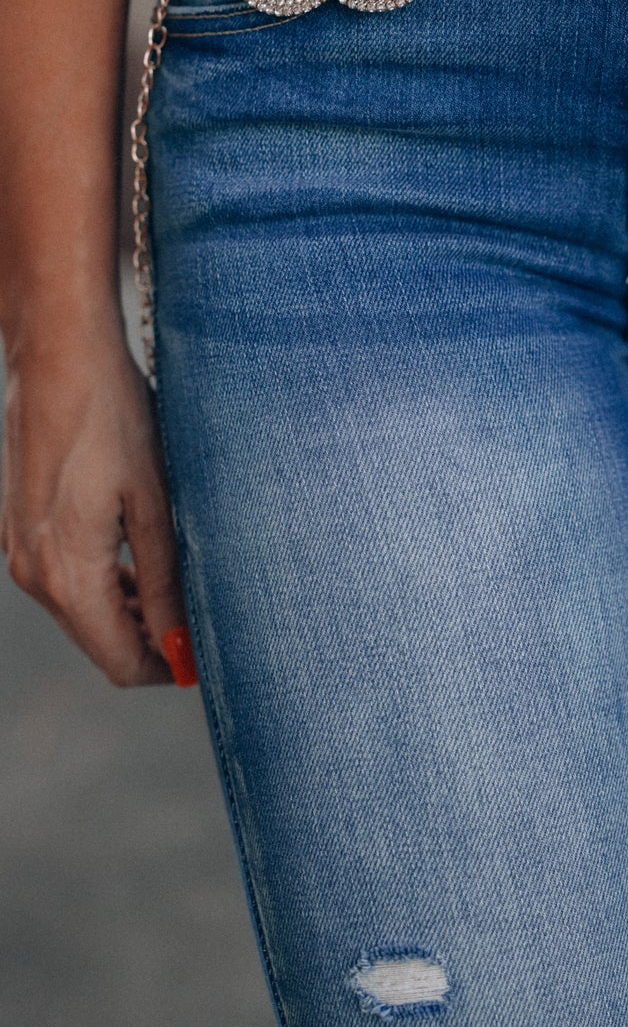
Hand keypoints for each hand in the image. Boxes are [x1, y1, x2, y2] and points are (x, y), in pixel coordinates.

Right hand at [1, 322, 192, 686]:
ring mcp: (21, 551)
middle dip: (150, 642)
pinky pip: (65, 579)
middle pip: (98, 642)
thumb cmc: (114, 418)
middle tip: (203, 623)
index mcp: (68, 575)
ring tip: (181, 591)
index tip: (207, 658)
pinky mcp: (21, 527)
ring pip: (81, 612)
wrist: (57, 357)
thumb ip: (164, 579)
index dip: (167, 669)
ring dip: (130, 613)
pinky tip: (142, 561)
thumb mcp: (154, 501)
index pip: (120, 660)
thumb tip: (180, 639)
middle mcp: (34, 574)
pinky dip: (105, 584)